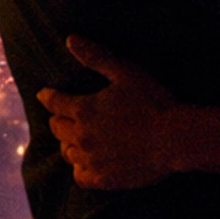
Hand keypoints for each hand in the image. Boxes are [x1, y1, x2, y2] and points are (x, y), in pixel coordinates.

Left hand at [39, 38, 179, 188]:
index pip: (55, 102)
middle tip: (61, 117)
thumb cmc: (153, 101)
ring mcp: (92, 159)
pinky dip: (79, 169)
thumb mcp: (126, 72)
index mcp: (84, 109)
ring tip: (73, 140)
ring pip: (67, 153)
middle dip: (57, 120)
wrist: (175, 139)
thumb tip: (70, 39)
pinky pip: (81, 177)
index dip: (48, 96)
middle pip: (57, 129)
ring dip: (67, 143)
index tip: (44, 94)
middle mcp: (82, 136)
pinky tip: (84, 164)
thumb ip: (96, 57)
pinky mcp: (105, 178)